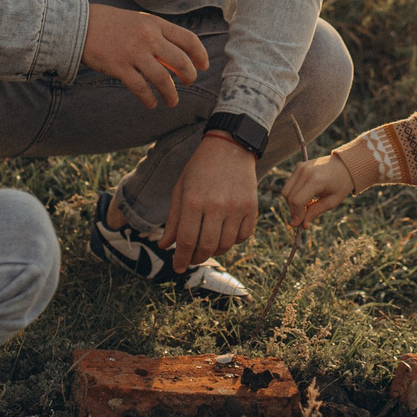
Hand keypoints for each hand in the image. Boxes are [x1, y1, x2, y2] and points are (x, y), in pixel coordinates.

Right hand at [82, 5, 210, 108]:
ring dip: (171, 94)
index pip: (188, 39)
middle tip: (189, 83)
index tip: (203, 66)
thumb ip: (159, 37)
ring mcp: (133, 53)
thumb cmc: (113, 25)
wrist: (80, 24)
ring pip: (162, 79)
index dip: (200, 55)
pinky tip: (151, 103)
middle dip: (189, 76)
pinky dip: (149, 99)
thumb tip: (178, 61)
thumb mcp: (140, 22)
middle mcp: (148, 37)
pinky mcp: (119, 67)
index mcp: (155, 24)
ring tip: (172, 101)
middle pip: (180, 61)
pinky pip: (141, 88)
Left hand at [162, 133, 258, 271]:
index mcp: (194, 201)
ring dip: (214, 251)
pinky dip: (232, 241)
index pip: (187, 241)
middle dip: (197, 258)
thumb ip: (173, 220)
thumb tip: (165, 246)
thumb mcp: (180, 190)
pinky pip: (243, 236)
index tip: (178, 268)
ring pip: (226, 245)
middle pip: (207, 247)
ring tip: (207, 246)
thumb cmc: (200, 169)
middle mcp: (216, 206)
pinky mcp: (252, 207)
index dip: (181, 259)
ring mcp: (236, 207)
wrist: (230, 148)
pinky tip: (224, 234)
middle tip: (191, 259)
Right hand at [282, 154, 356, 227]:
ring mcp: (301, 168)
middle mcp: (305, 172)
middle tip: (301, 219)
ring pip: (286, 191)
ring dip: (292, 203)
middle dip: (293, 210)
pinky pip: (289, 184)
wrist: (346, 165)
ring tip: (306, 206)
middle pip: (289, 197)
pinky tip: (306, 197)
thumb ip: (315, 212)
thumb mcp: (332, 201)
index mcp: (316, 180)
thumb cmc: (342, 184)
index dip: (296, 215)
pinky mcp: (299, 167)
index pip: (297, 201)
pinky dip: (293, 194)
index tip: (298, 225)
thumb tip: (302, 225)